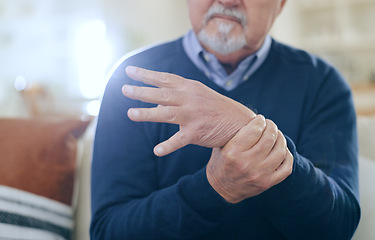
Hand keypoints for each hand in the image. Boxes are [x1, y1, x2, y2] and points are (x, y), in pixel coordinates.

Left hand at [122, 66, 255, 155]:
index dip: (147, 75)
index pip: (165, 78)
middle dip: (142, 92)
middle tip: (124, 89)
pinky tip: (157, 151)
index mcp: (190, 88)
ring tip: (130, 113)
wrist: (239, 123)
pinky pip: (179, 140)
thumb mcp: (198, 95)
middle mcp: (190, 99)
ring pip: (166, 114)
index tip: (129, 71)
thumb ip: (177, 96)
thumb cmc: (215, 108)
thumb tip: (154, 101)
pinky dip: (168, 146)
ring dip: (147, 114)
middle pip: (162, 94)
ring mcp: (193, 116)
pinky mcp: (197, 133)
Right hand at [206, 115, 293, 203]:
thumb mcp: (221, 145)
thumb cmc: (221, 161)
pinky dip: (287, 156)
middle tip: (269, 124)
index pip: (255, 129)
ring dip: (281, 139)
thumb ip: (235, 132)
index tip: (260, 119)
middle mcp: (246, 164)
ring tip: (276, 135)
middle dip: (271, 127)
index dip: (260, 121)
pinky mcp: (267, 183)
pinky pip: (286, 167)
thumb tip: (253, 116)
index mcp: (233, 153)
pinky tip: (281, 150)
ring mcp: (259, 175)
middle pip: (269, 139)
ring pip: (280, 151)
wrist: (220, 189)